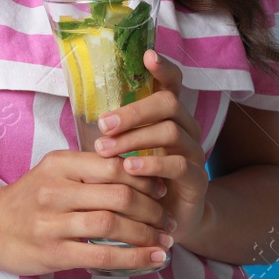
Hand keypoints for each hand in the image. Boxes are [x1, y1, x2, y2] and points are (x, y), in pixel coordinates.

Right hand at [0, 149, 174, 275]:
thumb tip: (138, 172)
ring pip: (113, 224)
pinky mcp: (52, 252)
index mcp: (59, 164)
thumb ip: (88, 169)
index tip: (162, 190)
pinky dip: (134, 257)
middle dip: (153, 209)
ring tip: (166, 240)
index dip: (145, 178)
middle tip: (169, 219)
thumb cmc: (27, 199)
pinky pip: (102, 254)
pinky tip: (152, 258)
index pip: (114, 165)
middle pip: (118, 194)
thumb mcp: (53, 172)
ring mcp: (51, 222)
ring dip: (147, 234)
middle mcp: (55, 189)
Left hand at [93, 49, 210, 250]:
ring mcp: (194, 152)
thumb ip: (114, 129)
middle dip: (134, 111)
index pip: (172, 83)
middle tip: (103, 125)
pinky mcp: (198, 179)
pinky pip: (179, 164)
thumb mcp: (126, 150)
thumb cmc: (139, 179)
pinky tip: (129, 169)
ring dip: (135, 138)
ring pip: (171, 131)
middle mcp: (186, 128)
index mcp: (168, 115)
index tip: (147, 55)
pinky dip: (152, 165)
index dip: (163, 67)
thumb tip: (80, 106)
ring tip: (107, 150)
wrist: (167, 223)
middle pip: (168, 103)